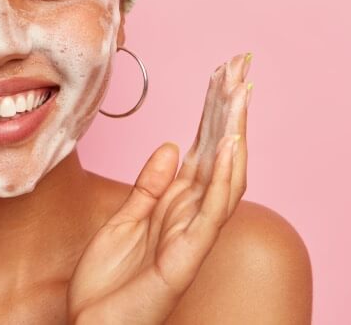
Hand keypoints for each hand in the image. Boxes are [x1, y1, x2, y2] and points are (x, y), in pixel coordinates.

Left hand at [67, 52, 252, 323]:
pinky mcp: (185, 257)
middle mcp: (189, 217)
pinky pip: (210, 212)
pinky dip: (222, 177)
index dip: (212, 111)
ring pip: (223, 175)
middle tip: (242, 66)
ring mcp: (191, 236)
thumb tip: (172, 146)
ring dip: (233, 132)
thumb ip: (149, 186)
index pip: (200, 149)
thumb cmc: (108, 284)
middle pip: (217, 154)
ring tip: (241, 92)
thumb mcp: (123, 222)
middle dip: (229, 110)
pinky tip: (230, 145)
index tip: (222, 74)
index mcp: (173, 206)